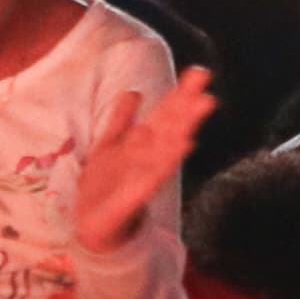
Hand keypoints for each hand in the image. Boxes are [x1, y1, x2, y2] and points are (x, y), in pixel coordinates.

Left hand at [76, 67, 216, 250]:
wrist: (93, 226)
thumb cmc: (104, 187)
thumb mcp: (108, 145)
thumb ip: (121, 120)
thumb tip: (135, 92)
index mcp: (142, 143)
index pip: (165, 114)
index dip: (180, 93)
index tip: (199, 72)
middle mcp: (149, 156)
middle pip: (172, 125)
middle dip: (189, 104)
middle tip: (207, 80)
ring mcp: (145, 174)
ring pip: (169, 146)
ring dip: (186, 124)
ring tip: (202, 105)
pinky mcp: (136, 195)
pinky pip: (154, 176)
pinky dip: (169, 160)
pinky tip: (184, 145)